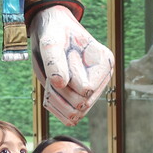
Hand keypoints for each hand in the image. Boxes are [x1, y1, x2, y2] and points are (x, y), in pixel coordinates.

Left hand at [29, 6, 113, 125]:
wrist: (51, 32)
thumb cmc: (53, 34)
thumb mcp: (50, 41)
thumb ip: (54, 60)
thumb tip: (60, 83)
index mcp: (104, 63)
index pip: (85, 89)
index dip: (67, 80)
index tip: (60, 62)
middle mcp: (103, 79)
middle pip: (81, 104)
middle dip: (59, 93)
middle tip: (49, 76)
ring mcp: (93, 92)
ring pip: (75, 115)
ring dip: (56, 103)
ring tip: (49, 84)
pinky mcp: (82, 100)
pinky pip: (70, 119)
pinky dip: (56, 110)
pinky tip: (49, 94)